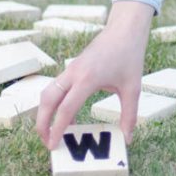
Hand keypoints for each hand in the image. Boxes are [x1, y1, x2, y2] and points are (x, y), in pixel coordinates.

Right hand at [36, 1, 154, 149]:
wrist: (125, 29)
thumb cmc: (129, 56)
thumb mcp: (133, 88)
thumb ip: (129, 114)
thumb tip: (128, 138)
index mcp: (88, 79)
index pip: (65, 109)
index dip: (57, 129)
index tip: (53, 145)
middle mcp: (74, 73)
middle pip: (47, 100)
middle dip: (42, 123)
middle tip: (47, 142)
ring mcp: (71, 69)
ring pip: (48, 92)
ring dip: (44, 112)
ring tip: (50, 131)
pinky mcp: (72, 67)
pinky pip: (56, 87)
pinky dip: (53, 102)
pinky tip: (63, 115)